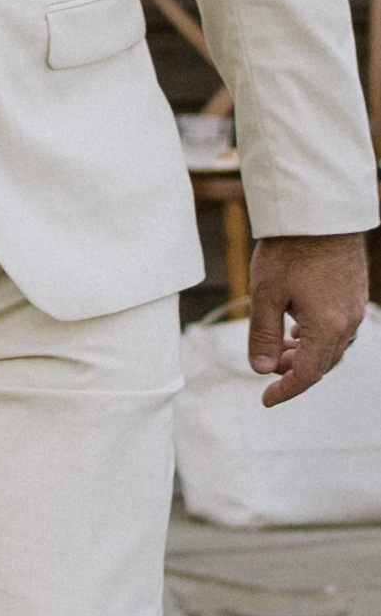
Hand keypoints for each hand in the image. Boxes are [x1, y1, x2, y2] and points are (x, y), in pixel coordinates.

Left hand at [254, 229, 367, 404]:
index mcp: (328, 326)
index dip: (286, 390)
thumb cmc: (289, 252)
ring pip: (331, 345)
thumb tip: (261, 369)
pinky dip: (317, 336)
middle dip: (295, 371)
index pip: (308, 373)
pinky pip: (338, 328)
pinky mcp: (353, 294)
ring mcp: (354, 307)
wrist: (319, 215)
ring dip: (306, 354)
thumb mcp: (266, 295)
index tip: (266, 400)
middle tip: (267, 369)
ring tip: (280, 351)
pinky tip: (297, 329)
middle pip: (323, 362)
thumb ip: (263, 335)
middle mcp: (348, 321)